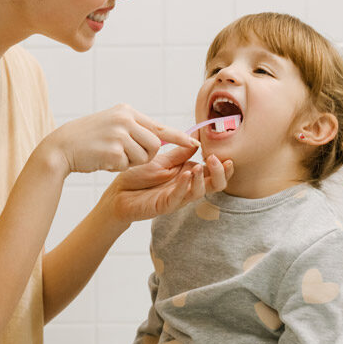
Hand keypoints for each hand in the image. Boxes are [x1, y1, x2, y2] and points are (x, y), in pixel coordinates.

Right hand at [42, 105, 197, 176]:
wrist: (60, 147)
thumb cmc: (86, 139)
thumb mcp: (111, 124)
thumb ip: (133, 128)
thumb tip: (159, 138)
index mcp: (126, 111)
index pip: (159, 126)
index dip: (178, 137)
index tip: (194, 144)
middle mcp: (125, 119)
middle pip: (155, 145)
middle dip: (145, 156)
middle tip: (123, 155)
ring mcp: (119, 133)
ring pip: (144, 157)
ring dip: (130, 162)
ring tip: (110, 155)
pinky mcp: (113, 150)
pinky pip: (127, 165)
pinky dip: (117, 167)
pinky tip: (102, 160)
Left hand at [103, 144, 233, 224]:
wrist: (118, 192)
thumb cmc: (139, 176)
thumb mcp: (162, 160)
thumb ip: (181, 152)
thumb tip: (198, 138)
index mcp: (190, 174)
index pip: (214, 172)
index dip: (223, 164)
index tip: (224, 153)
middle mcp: (188, 186)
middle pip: (215, 185)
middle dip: (220, 173)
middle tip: (216, 159)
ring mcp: (178, 197)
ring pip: (200, 192)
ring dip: (202, 178)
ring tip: (198, 165)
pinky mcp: (166, 205)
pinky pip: (180, 197)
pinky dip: (185, 185)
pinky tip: (187, 174)